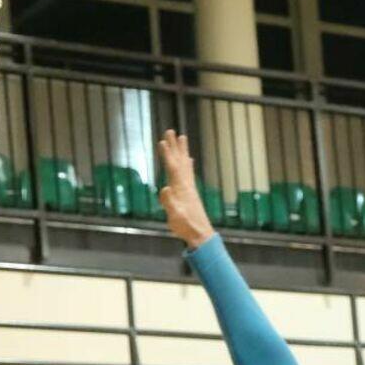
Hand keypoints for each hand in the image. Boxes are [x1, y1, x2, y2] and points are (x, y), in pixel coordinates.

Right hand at [158, 129, 212, 249]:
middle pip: (179, 161)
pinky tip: (189, 160)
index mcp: (181, 188)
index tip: (163, 140)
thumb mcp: (174, 216)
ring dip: (182, 151)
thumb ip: (169, 202)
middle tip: (171, 131)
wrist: (200, 234)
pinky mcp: (191, 193)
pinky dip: (188, 164)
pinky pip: (189, 173)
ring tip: (182, 138)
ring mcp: (190, 188)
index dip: (167, 154)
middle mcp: (186, 184)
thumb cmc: (185, 226)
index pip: (172, 167)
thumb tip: (164, 188)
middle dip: (174, 146)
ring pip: (185, 165)